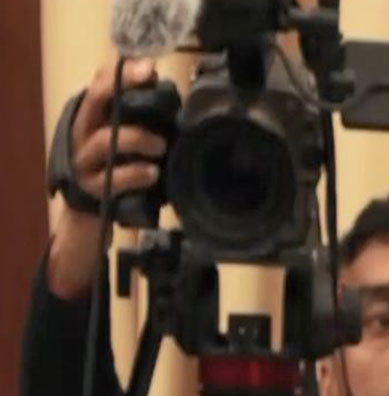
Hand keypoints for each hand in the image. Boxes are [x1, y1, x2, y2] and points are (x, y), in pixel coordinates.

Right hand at [46, 58, 168, 300]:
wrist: (97, 215)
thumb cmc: (122, 174)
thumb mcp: (133, 145)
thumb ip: (147, 126)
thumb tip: (183, 109)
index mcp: (96, 118)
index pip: (102, 83)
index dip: (123, 71)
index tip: (150, 66)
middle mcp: (85, 132)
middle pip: (96, 99)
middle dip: (121, 87)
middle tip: (149, 84)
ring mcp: (85, 160)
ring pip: (104, 140)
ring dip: (137, 139)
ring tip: (162, 146)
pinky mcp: (93, 188)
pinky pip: (114, 178)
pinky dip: (136, 174)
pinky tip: (154, 174)